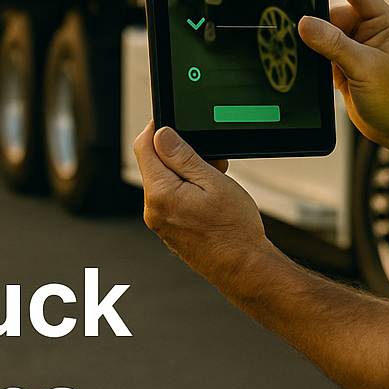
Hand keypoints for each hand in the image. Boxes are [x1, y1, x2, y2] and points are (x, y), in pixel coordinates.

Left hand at [134, 122, 273, 283]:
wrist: (244, 268)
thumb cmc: (234, 230)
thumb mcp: (213, 181)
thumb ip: (183, 156)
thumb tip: (162, 134)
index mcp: (160, 193)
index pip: (144, 147)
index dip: (157, 128)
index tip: (173, 121)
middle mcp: (153, 209)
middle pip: (154, 164)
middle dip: (179, 152)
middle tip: (210, 157)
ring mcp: (160, 222)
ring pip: (164, 181)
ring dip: (186, 171)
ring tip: (215, 178)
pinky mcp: (170, 230)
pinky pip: (171, 198)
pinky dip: (187, 189)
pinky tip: (210, 195)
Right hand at [298, 0, 388, 153]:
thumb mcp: (365, 67)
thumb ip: (334, 44)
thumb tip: (306, 23)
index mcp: (384, 24)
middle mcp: (371, 33)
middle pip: (333, 16)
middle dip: (318, 25)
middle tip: (300, 30)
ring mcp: (358, 51)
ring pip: (325, 37)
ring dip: (316, 46)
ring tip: (318, 60)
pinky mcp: (347, 68)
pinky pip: (323, 55)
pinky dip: (316, 61)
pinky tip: (314, 69)